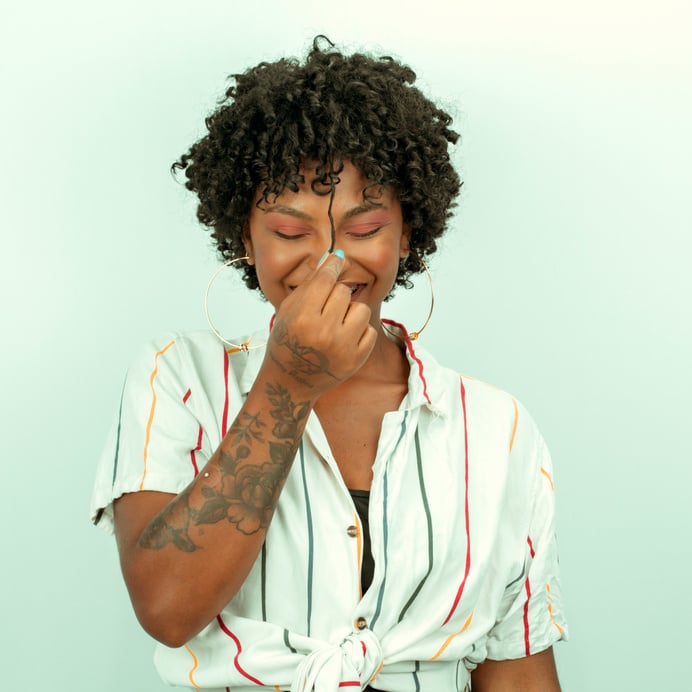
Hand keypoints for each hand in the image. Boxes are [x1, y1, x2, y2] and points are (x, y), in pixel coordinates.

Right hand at [264, 251, 376, 396]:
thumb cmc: (286, 342)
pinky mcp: (356, 360)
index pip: (325, 279)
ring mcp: (342, 348)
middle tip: (324, 310)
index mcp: (302, 319)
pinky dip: (358, 332)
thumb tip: (333, 256)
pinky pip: (369, 330)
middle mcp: (323, 333)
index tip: (338, 259)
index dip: (332, 265)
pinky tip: (343, 339)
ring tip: (336, 324)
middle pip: (343, 291)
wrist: (290, 382)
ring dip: (350, 312)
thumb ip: (311, 283)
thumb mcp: (289, 311)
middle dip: (335, 295)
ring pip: (361, 309)